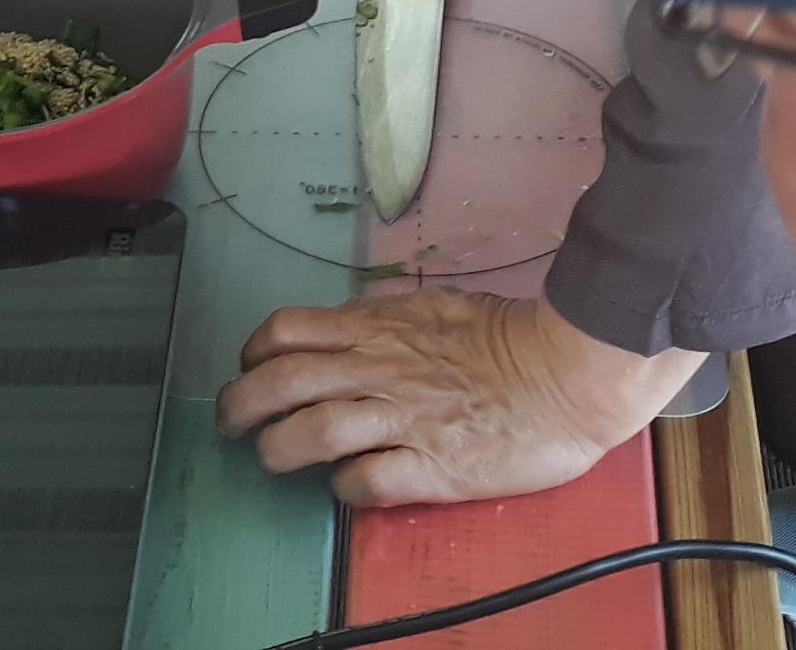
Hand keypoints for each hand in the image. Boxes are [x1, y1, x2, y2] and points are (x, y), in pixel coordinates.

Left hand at [220, 291, 704, 505]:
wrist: (567, 374)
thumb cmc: (510, 336)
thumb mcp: (436, 308)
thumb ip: (388, 323)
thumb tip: (355, 331)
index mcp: (376, 329)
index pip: (288, 331)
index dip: (254, 351)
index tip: (249, 367)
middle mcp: (376, 370)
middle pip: (281, 382)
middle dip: (239, 403)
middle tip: (228, 422)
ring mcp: (400, 419)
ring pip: (310, 433)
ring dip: (276, 449)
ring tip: (268, 459)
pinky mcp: (429, 467)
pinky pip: (365, 481)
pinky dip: (343, 488)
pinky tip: (343, 488)